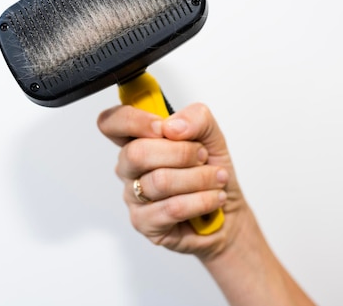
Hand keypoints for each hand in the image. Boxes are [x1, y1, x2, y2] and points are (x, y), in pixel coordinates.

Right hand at [97, 102, 248, 259]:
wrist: (230, 215)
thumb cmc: (212, 175)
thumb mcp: (213, 137)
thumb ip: (196, 119)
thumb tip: (172, 126)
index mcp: (139, 139)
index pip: (112, 122)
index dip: (133, 120)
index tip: (162, 127)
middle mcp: (130, 168)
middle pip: (136, 153)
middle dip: (180, 152)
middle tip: (203, 156)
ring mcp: (134, 197)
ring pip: (160, 181)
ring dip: (199, 178)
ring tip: (216, 179)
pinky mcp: (144, 223)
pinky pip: (172, 208)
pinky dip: (202, 200)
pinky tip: (214, 198)